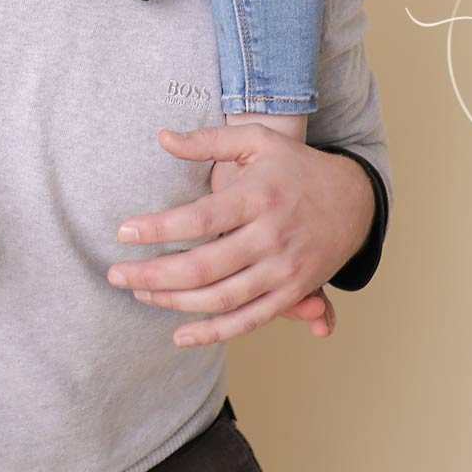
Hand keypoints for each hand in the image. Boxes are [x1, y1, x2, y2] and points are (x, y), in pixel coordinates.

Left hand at [107, 124, 376, 346]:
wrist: (355, 198)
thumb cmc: (297, 166)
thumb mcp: (258, 141)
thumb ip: (210, 140)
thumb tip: (162, 138)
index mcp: (259, 195)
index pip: (200, 218)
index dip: (158, 229)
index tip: (124, 232)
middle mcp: (272, 235)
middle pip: (203, 266)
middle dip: (152, 274)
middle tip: (116, 273)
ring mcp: (284, 268)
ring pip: (220, 298)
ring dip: (173, 302)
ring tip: (140, 292)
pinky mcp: (293, 291)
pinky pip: (249, 321)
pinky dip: (213, 333)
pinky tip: (180, 333)